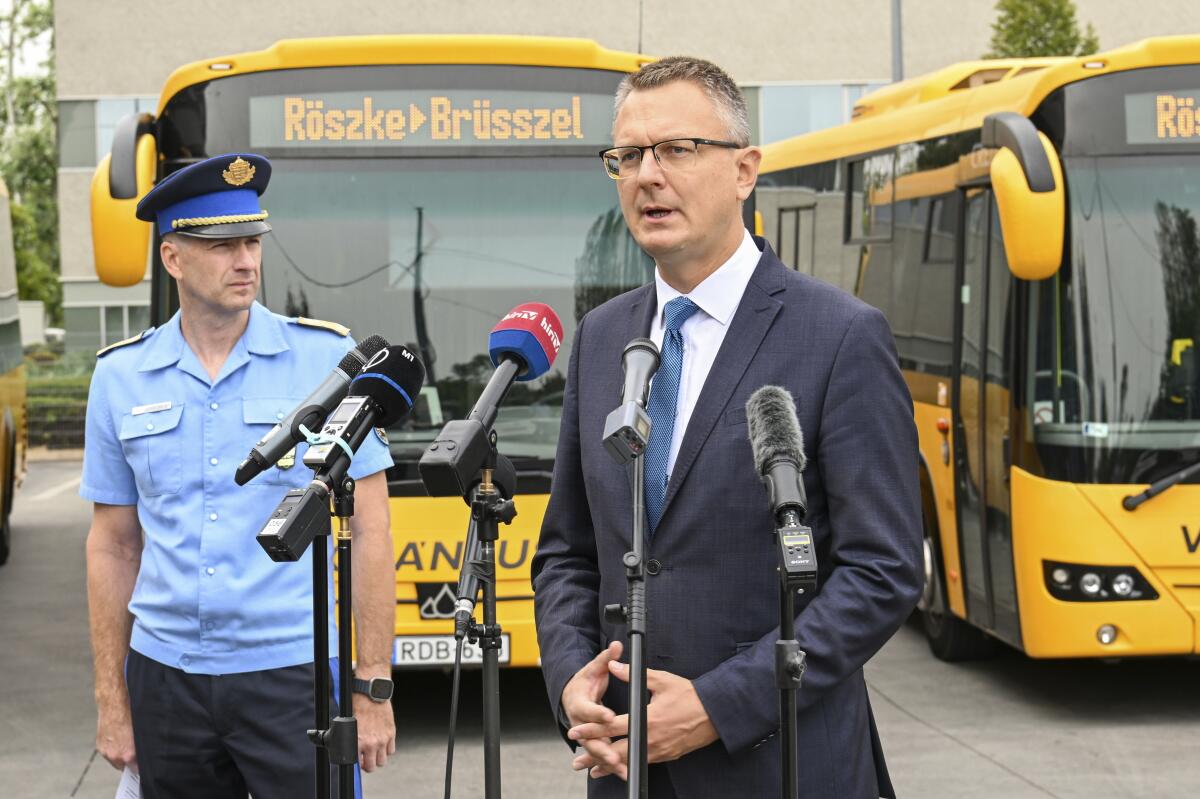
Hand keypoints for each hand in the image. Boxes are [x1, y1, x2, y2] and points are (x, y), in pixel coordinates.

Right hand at [96, 701, 136, 771]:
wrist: (114, 705)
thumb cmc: (129, 715)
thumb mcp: (142, 733)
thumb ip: (141, 747)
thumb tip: (145, 753)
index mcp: (128, 754)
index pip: (136, 769)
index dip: (139, 766)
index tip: (141, 763)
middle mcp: (115, 755)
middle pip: (124, 767)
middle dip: (130, 762)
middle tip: (135, 754)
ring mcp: (106, 752)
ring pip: (115, 761)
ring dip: (120, 756)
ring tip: (126, 744)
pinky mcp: (99, 746)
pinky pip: (108, 754)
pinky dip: (113, 750)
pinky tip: (118, 740)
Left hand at [353, 691, 395, 771]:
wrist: (372, 695)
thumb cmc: (359, 706)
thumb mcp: (350, 726)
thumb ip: (352, 739)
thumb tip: (351, 748)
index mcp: (358, 742)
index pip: (358, 763)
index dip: (357, 763)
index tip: (358, 760)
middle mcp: (371, 743)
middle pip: (372, 767)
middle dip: (368, 765)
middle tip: (366, 760)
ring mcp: (383, 739)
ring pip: (382, 761)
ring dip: (378, 758)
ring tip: (375, 752)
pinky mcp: (391, 733)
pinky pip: (391, 750)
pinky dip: (387, 749)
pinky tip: (382, 744)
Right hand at [560, 641, 624, 778]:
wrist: (571, 696)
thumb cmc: (584, 682)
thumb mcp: (593, 669)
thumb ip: (606, 659)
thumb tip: (617, 645)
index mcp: (578, 703)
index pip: (588, 709)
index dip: (598, 713)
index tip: (610, 716)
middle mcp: (578, 721)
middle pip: (589, 737)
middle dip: (602, 747)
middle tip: (614, 755)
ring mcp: (584, 734)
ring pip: (595, 750)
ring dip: (606, 760)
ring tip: (621, 769)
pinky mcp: (592, 741)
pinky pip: (600, 754)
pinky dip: (609, 764)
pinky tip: (621, 772)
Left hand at [569, 663, 718, 779]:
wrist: (714, 714)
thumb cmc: (689, 696)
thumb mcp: (662, 680)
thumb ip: (634, 676)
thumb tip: (613, 666)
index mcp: (646, 719)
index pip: (612, 726)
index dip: (591, 729)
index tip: (576, 731)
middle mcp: (650, 739)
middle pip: (616, 751)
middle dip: (594, 756)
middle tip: (577, 760)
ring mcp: (658, 750)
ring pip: (628, 762)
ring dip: (609, 766)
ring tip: (592, 771)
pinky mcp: (666, 756)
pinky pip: (642, 764)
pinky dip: (627, 766)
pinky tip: (619, 768)